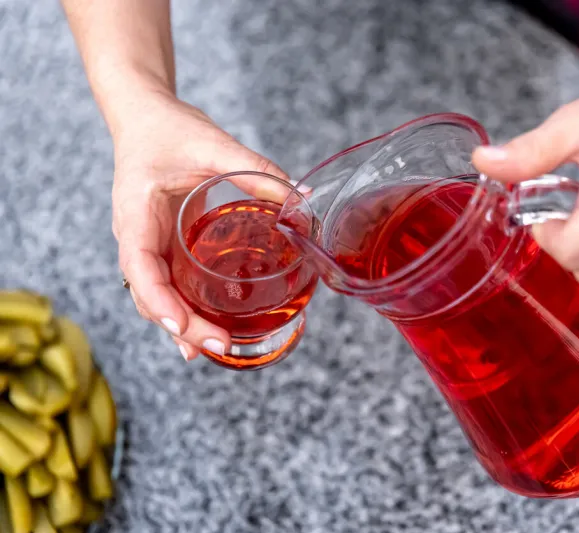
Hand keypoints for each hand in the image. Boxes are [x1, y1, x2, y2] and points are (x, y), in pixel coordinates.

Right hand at [112, 91, 287, 360]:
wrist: (144, 116)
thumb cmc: (167, 128)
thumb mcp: (213, 145)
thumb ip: (256, 171)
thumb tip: (302, 200)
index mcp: (135, 213)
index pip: (139, 267)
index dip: (159, 301)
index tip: (183, 326)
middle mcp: (134, 236)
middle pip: (149, 294)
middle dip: (182, 326)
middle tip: (222, 345)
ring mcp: (146, 244)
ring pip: (157, 296)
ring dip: (183, 325)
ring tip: (217, 347)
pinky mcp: (162, 244)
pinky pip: (170, 283)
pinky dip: (186, 307)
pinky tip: (208, 327)